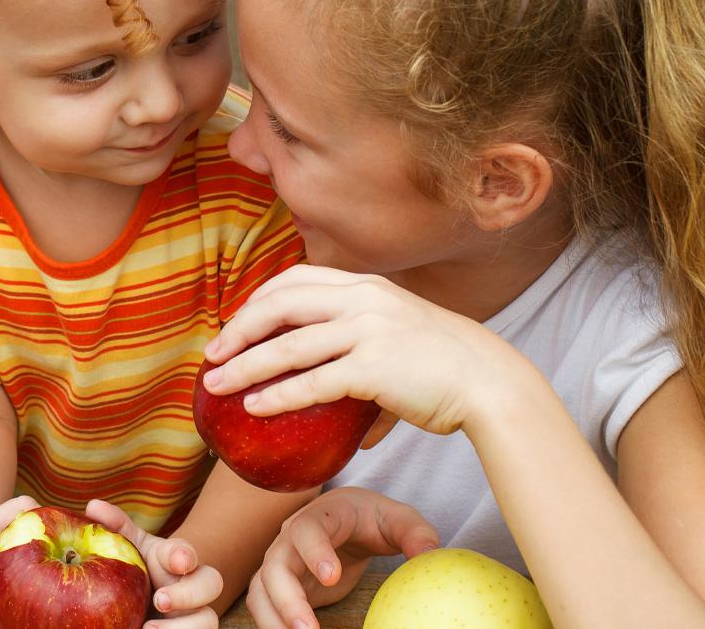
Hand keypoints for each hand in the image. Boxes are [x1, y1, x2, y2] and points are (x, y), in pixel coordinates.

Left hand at [85, 499, 222, 628]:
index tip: (179, 561)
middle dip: (189, 594)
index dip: (184, 555)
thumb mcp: (130, 547)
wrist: (147, 601)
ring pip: (208, 621)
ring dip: (182, 628)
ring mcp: (196, 615)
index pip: (187, 552)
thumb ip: (115, 528)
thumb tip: (93, 506)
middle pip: (211, 585)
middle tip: (160, 600)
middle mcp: (195, 587)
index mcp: (178, 559)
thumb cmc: (140, 567)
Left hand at [200, 265, 535, 436]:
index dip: (257, 301)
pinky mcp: (373, 367)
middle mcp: (363, 299)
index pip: (295, 279)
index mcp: (366, 285)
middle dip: (238, 329)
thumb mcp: (403, 337)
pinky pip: (312, 382)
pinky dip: (277, 395)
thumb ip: (368, 361)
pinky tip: (255, 408)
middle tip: (212, 355)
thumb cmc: (448, 370)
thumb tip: (355, 425)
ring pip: (288, 345)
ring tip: (216, 386)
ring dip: (244, 366)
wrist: (492, 384)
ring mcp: (367, 330)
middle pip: (279, 304)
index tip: (235, 325)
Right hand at [245, 488, 436, 628]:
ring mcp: (281, 561)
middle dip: (287, 599)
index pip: (306, 528)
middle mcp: (291, 537)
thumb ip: (416, 534)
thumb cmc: (373, 519)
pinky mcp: (279, 585)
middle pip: (275, 564)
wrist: (348, 520)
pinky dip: (273, 625)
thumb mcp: (399, 519)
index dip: (314, 551)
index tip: (331, 577)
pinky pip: (264, 606)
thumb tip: (429, 556)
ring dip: (273, 619)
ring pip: (261, 589)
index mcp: (321, 516)